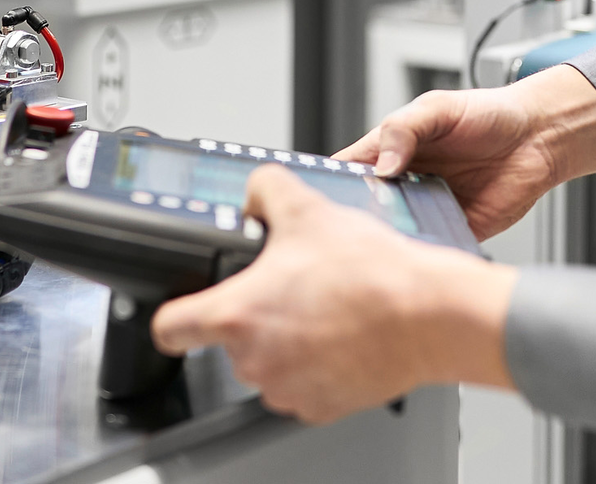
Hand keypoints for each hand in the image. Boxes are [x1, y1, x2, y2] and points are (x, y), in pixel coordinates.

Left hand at [151, 165, 516, 423]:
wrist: (426, 315)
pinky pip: (304, 385)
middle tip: (292, 287)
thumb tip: (255, 190)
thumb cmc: (371, 272)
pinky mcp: (319, 406)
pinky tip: (343, 334)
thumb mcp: (307, 207)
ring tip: (325, 307)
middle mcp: (254, 359)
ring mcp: (286, 388)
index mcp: (237, 314)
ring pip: (269, 362)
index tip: (180, 311)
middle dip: (255, 314)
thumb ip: (266, 190)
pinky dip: (317, 364)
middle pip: (230, 339)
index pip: (169, 328)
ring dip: (287, 339)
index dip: (172, 315)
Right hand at [336, 63, 595, 240]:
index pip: (347, 170)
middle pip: (364, 208)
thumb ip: (404, 128)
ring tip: (384, 238)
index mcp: (390, 150)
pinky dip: (424, 251)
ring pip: (394, 233)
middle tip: (351, 225)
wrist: (539, 136)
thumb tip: (383, 165)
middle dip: (354, 219)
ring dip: (388, 238)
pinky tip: (420, 248)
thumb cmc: (488, 114)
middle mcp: (404, 183)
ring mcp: (427, 208)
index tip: (320, 195)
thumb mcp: (438, 107)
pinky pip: (432, 246)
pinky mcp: (454, 230)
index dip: (328, 183)